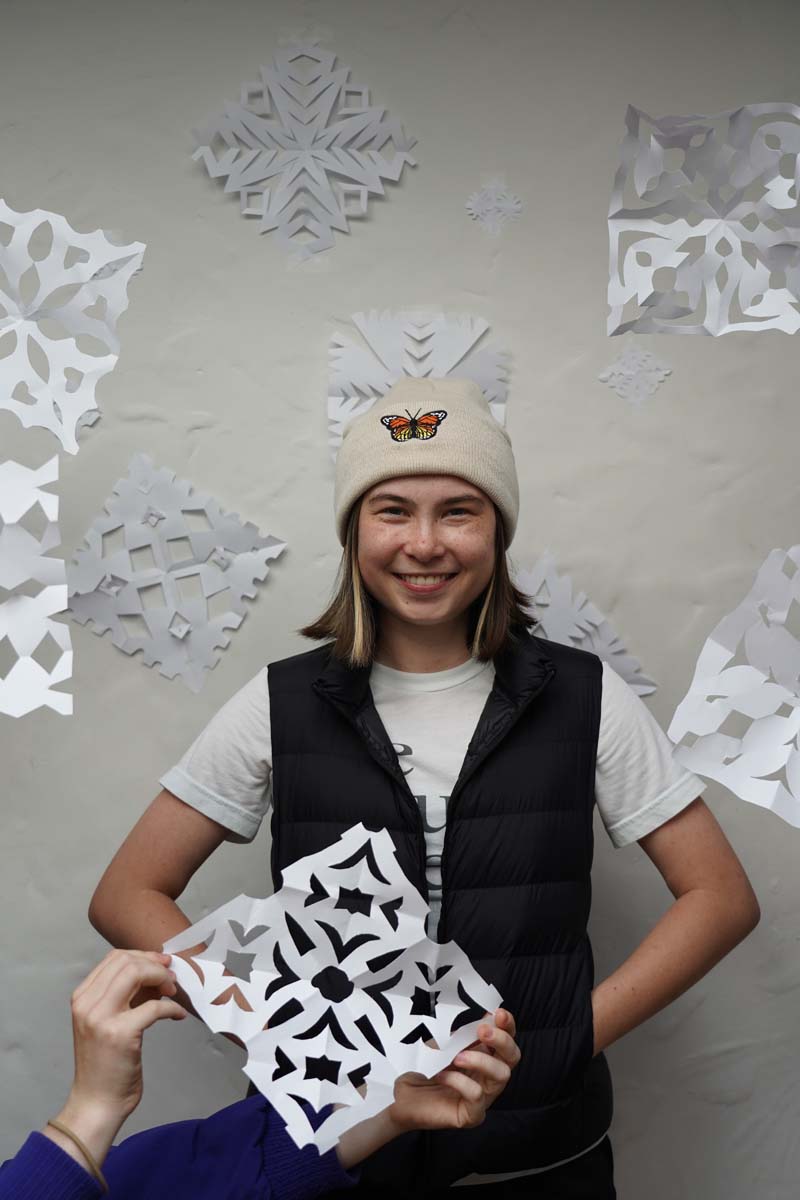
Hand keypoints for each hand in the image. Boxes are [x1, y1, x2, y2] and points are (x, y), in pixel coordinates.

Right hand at [45, 949, 185, 1172]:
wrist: (96, 1103)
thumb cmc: (104, 1063)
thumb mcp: (105, 1021)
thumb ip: (122, 996)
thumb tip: (154, 972)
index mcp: (81, 998)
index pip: (114, 958)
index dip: (143, 956)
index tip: (161, 964)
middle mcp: (87, 1004)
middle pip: (126, 962)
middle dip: (155, 965)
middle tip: (171, 978)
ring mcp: (102, 1019)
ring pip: (137, 974)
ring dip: (162, 979)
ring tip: (173, 992)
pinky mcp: (121, 1034)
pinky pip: (155, 1007)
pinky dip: (172, 1007)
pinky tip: (178, 1015)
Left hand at [336, 1008, 519, 1169]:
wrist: (400, 1097)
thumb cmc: (422, 1069)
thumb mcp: (443, 1045)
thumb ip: (463, 1034)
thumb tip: (484, 1015)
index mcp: (485, 1057)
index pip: (507, 1040)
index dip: (508, 1026)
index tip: (498, 1013)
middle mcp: (489, 1077)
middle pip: (513, 1058)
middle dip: (501, 1040)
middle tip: (482, 1031)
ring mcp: (484, 1098)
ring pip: (501, 1076)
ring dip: (481, 1060)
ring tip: (457, 1056)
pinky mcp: (472, 1115)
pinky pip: (477, 1095)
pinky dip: (459, 1081)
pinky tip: (442, 1074)